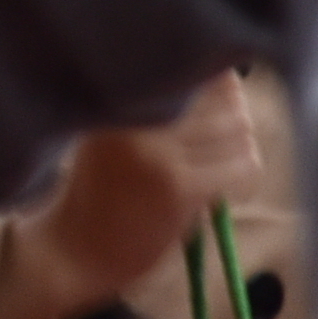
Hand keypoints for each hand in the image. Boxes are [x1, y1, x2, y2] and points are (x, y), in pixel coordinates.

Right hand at [0, 76, 269, 318]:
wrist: (73, 252)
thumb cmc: (99, 191)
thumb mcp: (116, 133)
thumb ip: (162, 106)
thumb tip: (230, 81)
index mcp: (118, 94)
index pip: (192, 66)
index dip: (217, 85)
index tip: (218, 106)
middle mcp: (135, 114)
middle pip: (224, 97)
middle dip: (233, 120)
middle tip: (220, 147)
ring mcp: (157, 151)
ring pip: (238, 131)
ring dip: (240, 150)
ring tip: (221, 170)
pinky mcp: (178, 186)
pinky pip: (241, 166)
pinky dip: (245, 177)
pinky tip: (225, 192)